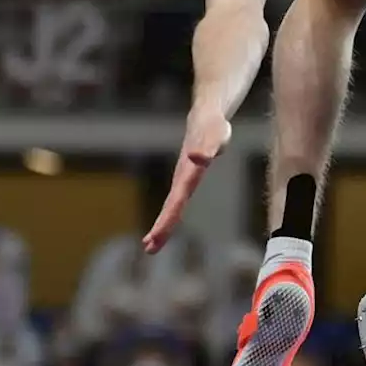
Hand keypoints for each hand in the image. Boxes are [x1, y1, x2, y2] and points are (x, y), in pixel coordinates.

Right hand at [143, 109, 230, 252]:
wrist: (205, 117)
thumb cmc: (214, 127)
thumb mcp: (216, 136)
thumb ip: (208, 147)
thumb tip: (198, 158)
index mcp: (188, 173)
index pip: (176, 200)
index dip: (168, 219)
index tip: (157, 236)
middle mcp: (182, 178)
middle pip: (170, 207)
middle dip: (161, 227)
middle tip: (149, 248)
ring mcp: (182, 180)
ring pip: (170, 206)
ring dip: (161, 226)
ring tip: (149, 246)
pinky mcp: (186, 180)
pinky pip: (176, 202)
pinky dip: (168, 217)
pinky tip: (164, 228)